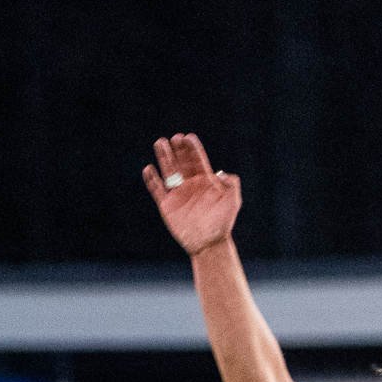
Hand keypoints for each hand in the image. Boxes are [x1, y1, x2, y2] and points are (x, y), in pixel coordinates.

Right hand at [142, 134, 240, 255]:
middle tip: (175, 138)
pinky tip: (149, 168)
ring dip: (164, 157)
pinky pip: (157, 189)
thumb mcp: (232, 202)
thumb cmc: (223, 223)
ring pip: (168, 171)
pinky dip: (152, 179)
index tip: (188, 137)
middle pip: (182, 162)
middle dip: (178, 149)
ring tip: (160, 142)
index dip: (192, 149)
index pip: (197, 160)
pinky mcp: (166, 205)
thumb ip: (231, 185)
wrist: (209, 244)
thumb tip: (221, 172)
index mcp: (205, 181)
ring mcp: (177, 194)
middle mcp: (190, 184)